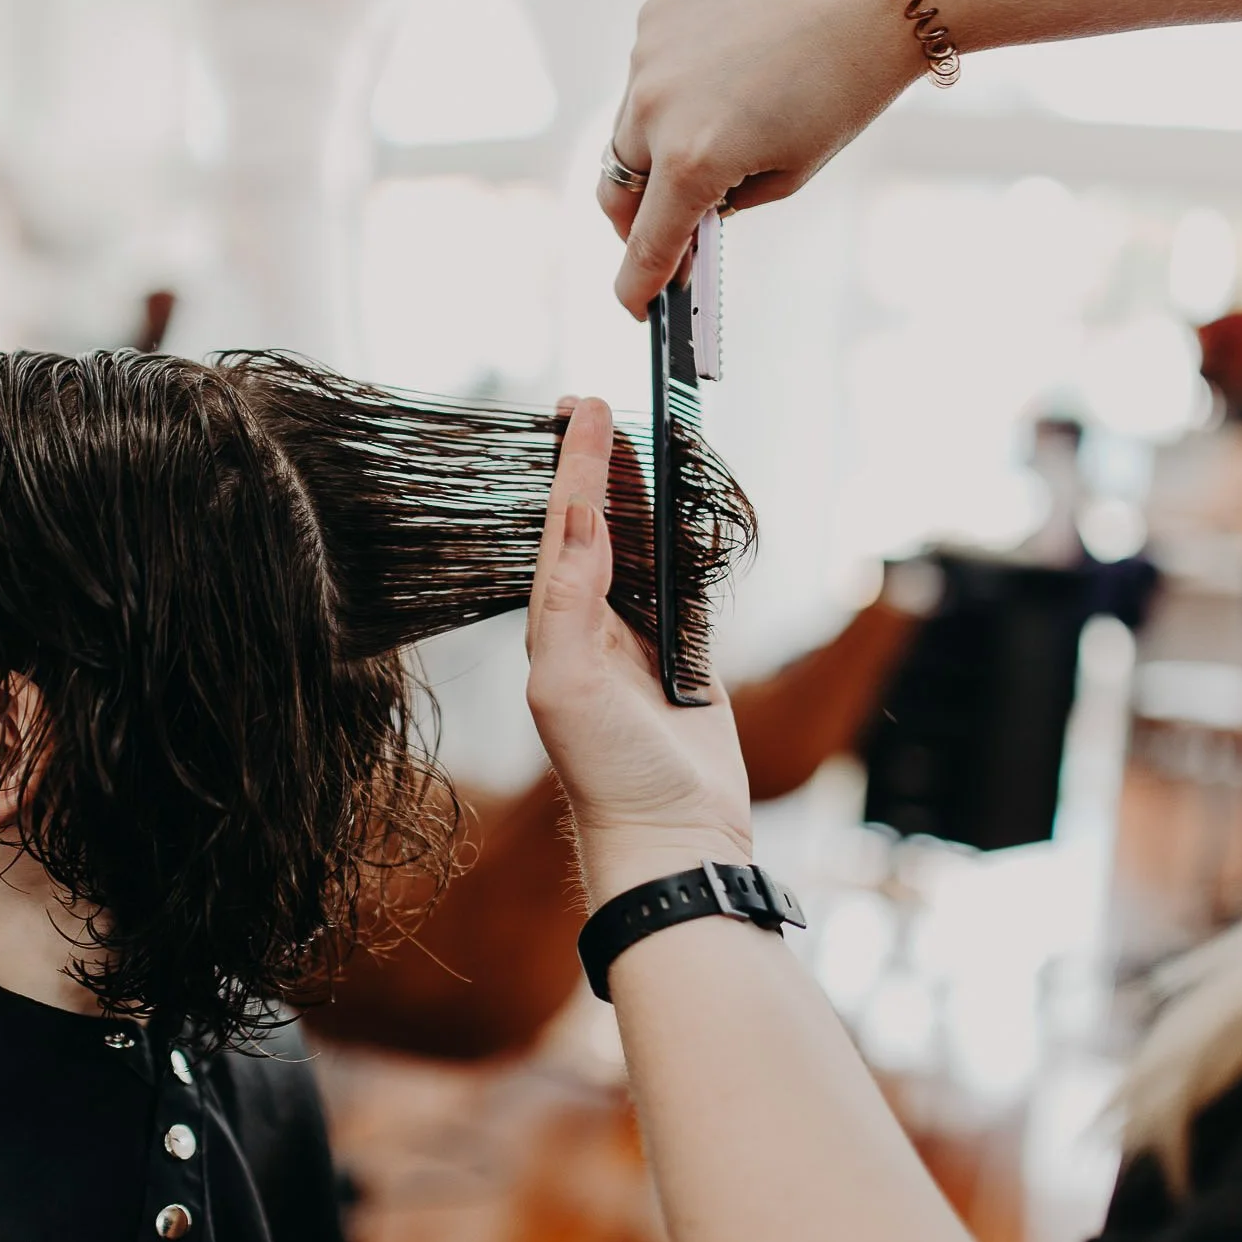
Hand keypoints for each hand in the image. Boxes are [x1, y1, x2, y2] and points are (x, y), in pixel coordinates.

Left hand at [524, 398, 755, 902]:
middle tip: (594, 406)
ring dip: (638, 495)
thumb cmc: (608, 774)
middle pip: (596, 526)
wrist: (672, 835)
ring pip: (639, 548)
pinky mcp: (683, 658)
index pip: (565, 527)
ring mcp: (638, 641)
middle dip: (595, 466)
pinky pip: (683, 584)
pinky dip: (682, 543)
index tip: (584, 410)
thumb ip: (568, 603)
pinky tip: (684, 514)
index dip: (575, 466)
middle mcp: (592, 626)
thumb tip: (581, 521)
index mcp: (557, 627)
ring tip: (636, 440)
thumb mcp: (567, 687)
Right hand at [601, 0, 924, 317]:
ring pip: (627, 131)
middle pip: (618, 190)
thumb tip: (687, 215)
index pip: (646, 243)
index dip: (638, 284)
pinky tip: (718, 83)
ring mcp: (648, 57)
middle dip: (638, 220)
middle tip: (670, 232)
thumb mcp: (787, 173)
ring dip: (655, 152)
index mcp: (693, 159)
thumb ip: (723, 204)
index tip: (636, 305)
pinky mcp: (656, 17)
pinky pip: (644, 78)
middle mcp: (657, 107)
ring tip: (714, 136)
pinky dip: (669, 96)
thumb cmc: (845, 86)